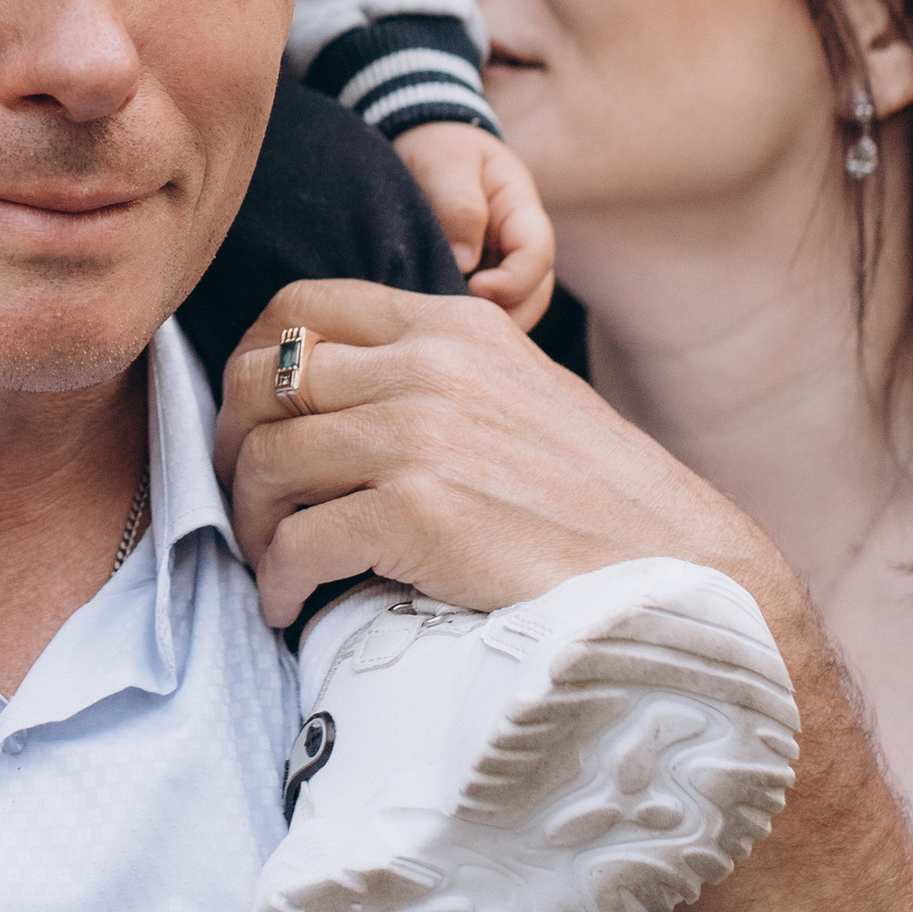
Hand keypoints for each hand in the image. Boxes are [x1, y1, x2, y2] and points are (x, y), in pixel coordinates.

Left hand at [214, 278, 788, 633]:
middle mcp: (426, 364)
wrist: (678, 574)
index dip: (251, 362)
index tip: (251, 421)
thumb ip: (438, 376)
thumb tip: (338, 396)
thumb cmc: (599, 502)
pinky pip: (294, 543)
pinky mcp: (413, 514)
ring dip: (251, 526)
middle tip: (247, 501)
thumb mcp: (520, 394)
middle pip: (262, 382)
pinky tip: (294, 606)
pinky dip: (278, 582)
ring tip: (273, 564)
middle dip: (234, 448)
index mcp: (452, 324)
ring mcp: (416, 436)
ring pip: (265, 463)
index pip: (301, 306)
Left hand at [391, 122, 555, 327]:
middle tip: (455, 324)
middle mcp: (518, 245)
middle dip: (503, 317)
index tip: (475, 289)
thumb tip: (464, 264)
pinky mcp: (476, 283)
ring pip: (511, 311)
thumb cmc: (438, 147)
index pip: (538, 255)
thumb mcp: (446, 161)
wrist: (421, 145)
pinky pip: (482, 314)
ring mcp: (500, 267)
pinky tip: (436, 326)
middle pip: (533, 296)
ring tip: (443, 327)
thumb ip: (459, 204)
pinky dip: (465, 325)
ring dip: (484, 325)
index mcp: (521, 210)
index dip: (514, 281)